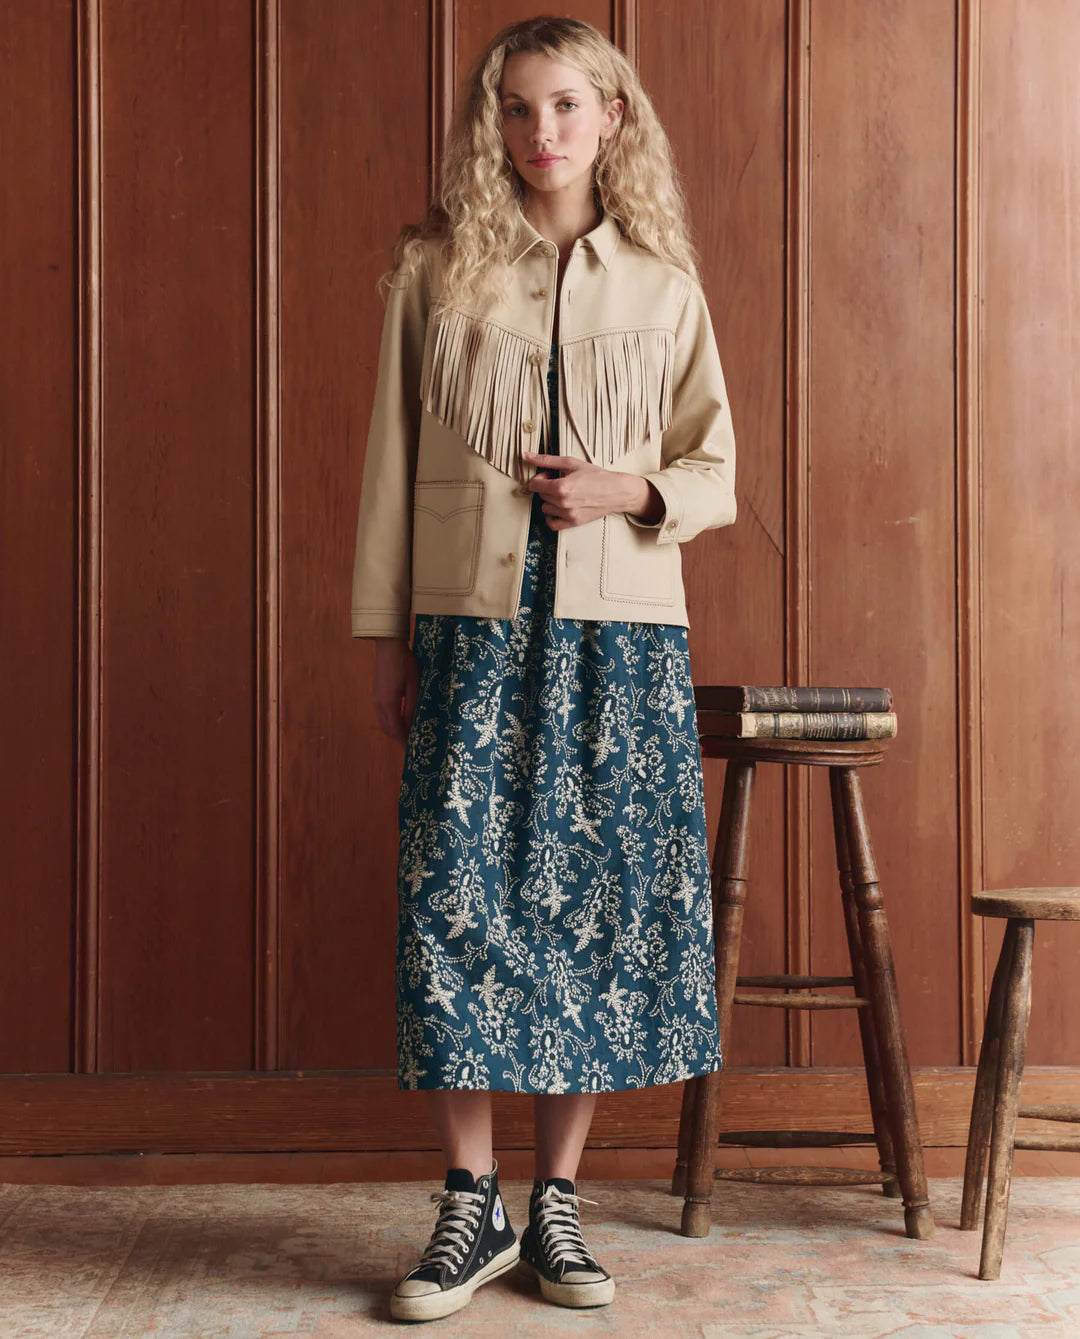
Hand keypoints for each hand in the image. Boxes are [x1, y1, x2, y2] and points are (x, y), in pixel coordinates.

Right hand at [372, 637, 418, 745]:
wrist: (388, 645)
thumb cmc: (405, 663)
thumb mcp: (414, 685)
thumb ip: (412, 707)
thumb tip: (413, 725)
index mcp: (389, 703)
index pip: (395, 730)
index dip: (403, 742)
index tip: (412, 751)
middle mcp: (379, 704)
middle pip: (387, 729)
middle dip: (398, 739)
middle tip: (411, 745)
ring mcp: (375, 699)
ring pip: (383, 723)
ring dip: (394, 731)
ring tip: (407, 734)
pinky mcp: (376, 694)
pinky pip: (382, 715)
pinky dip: (390, 722)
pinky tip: (400, 720)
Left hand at [522, 451, 662, 529]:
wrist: (616, 491)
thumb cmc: (596, 476)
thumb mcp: (571, 463)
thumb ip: (547, 460)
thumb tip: (527, 456)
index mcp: (561, 487)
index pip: (534, 485)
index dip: (540, 477)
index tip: (549, 475)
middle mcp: (562, 503)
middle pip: (540, 495)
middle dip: (547, 487)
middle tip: (561, 482)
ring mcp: (567, 514)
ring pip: (545, 508)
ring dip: (550, 501)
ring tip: (564, 494)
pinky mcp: (573, 523)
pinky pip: (552, 523)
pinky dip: (552, 516)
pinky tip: (560, 507)